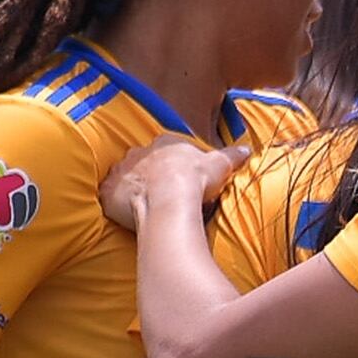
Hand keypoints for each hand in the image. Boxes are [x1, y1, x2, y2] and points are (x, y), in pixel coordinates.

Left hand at [97, 137, 241, 232]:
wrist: (169, 200)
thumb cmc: (195, 179)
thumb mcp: (220, 164)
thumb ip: (233, 155)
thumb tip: (248, 149)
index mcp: (165, 143)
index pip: (167, 147)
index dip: (173, 162)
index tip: (180, 175)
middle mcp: (139, 153)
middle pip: (143, 161)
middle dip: (150, 173)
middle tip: (162, 191)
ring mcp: (121, 171)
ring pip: (125, 177)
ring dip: (132, 187)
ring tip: (145, 204)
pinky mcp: (109, 191)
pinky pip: (110, 195)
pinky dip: (116, 202)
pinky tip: (126, 213)